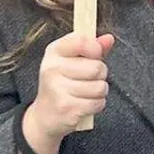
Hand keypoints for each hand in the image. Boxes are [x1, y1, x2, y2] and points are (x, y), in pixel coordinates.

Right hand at [21, 33, 115, 153]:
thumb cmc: (62, 82)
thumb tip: (109, 38)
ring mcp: (57, 89)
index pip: (81, 40)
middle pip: (97, 67)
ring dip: (99, 91)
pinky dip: (97, 104)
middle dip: (101, 74)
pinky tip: (84, 104)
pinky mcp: (66, 108)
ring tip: (86, 92)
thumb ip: (92, 48)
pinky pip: (97, 103)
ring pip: (100, 87)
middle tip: (89, 79)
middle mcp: (52, 68)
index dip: (96, 48)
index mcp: (54, 51)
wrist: (45, 115)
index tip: (96, 54)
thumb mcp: (73, 60)